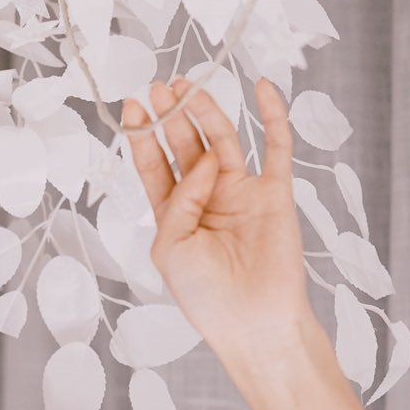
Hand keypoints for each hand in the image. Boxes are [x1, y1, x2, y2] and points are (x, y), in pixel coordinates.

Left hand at [121, 74, 315, 362]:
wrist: (254, 323)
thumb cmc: (206, 295)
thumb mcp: (170, 247)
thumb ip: (179, 199)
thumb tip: (207, 161)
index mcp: (175, 214)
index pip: (155, 164)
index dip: (143, 134)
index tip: (133, 104)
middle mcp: (207, 198)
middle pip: (186, 146)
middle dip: (171, 116)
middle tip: (159, 86)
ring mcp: (242, 193)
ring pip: (223, 140)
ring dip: (206, 112)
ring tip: (189, 86)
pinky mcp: (275, 194)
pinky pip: (277, 148)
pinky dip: (272, 117)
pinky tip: (262, 88)